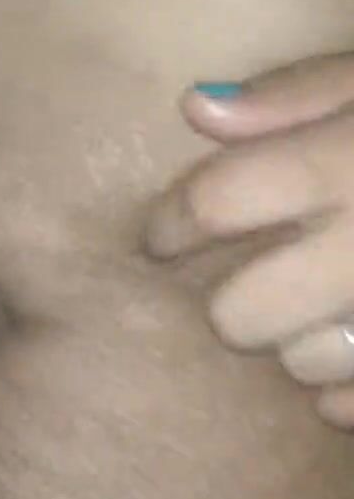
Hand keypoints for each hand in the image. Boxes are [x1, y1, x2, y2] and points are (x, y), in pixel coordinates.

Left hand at [145, 53, 353, 429]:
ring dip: (299, 341)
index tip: (164, 235)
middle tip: (252, 280)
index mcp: (351, 163)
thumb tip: (195, 108)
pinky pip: (352, 405)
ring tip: (332, 305)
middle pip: (239, 316)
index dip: (171, 223)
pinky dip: (347, 385)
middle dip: (233, 301)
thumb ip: (300, 93)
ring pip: (299, 366)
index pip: (216, 203)